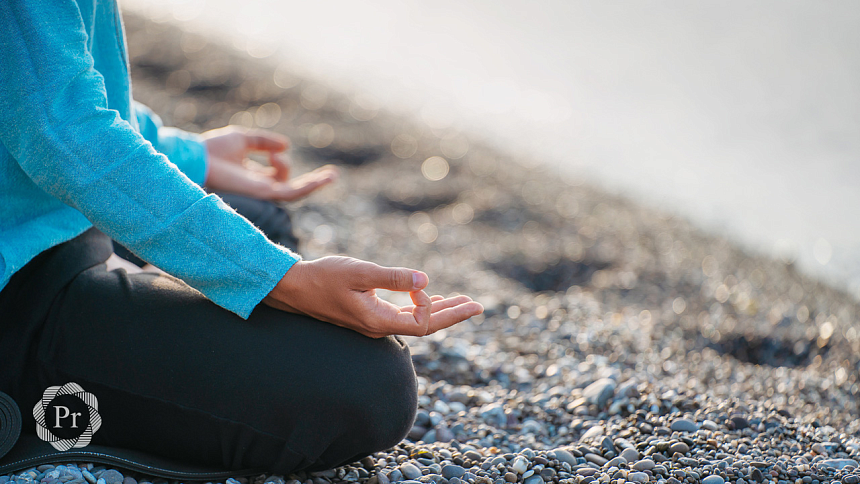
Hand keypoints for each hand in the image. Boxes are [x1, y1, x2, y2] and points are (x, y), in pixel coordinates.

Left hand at [202, 126, 337, 200]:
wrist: (199, 159)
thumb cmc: (214, 149)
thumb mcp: (244, 138)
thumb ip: (264, 141)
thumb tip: (286, 146)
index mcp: (252, 175)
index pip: (275, 174)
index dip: (283, 163)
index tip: (279, 150)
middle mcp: (259, 186)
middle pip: (291, 187)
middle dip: (312, 182)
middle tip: (332, 175)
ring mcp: (262, 191)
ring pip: (296, 192)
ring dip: (316, 185)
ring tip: (331, 175)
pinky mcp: (264, 193)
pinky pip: (292, 193)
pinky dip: (308, 186)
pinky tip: (321, 179)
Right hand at [263, 256, 483, 337]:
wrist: (294, 287)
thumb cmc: (324, 277)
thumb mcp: (359, 272)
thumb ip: (392, 277)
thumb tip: (425, 279)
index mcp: (378, 322)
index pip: (422, 324)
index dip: (430, 304)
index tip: (416, 283)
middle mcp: (380, 327)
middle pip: (426, 326)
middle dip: (454, 314)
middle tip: (479, 306)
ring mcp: (375, 322)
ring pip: (417, 320)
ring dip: (441, 309)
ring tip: (465, 302)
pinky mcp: (370, 314)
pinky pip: (404, 314)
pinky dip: (422, 305)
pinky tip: (431, 297)